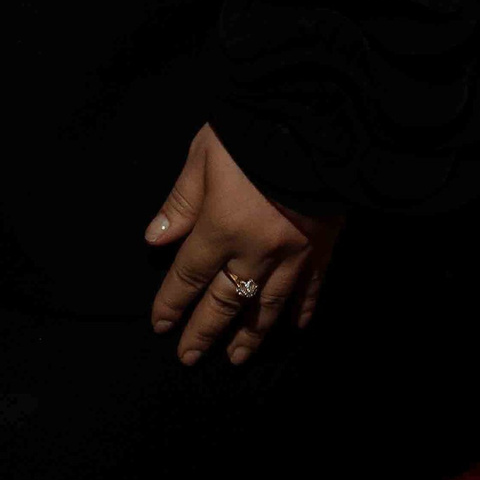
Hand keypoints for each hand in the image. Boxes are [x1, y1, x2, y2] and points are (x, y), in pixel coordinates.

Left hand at [145, 124, 341, 364]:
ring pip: (268, 305)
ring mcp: (293, 254)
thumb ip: (181, 202)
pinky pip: (312, 287)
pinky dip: (302, 309)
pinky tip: (295, 326)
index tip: (160, 326)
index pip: (188, 275)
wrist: (317, 121)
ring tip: (238, 357)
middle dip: (204, 331)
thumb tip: (155, 240)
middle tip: (189, 358)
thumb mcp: (203, 156)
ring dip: (251, 333)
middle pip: (225, 301)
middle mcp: (256, 251)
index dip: (171, 303)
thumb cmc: (251, 131)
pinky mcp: (323, 246)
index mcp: (220, 227)